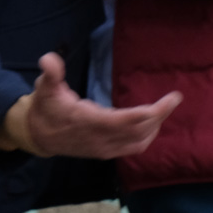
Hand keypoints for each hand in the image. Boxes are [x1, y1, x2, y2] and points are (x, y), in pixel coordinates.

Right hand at [0, 53, 179, 158]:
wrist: (38, 136)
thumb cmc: (45, 108)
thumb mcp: (44, 88)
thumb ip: (51, 73)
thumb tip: (48, 59)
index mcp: (87, 121)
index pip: (124, 121)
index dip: (148, 113)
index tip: (168, 101)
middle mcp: (99, 138)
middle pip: (139, 131)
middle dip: (159, 115)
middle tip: (174, 99)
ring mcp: (104, 148)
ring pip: (139, 141)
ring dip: (155, 126)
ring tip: (165, 109)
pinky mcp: (106, 153)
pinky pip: (133, 148)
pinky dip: (147, 137)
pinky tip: (152, 125)